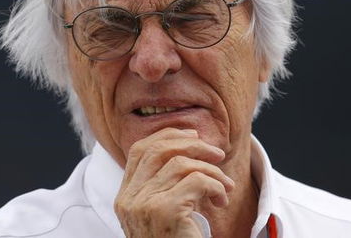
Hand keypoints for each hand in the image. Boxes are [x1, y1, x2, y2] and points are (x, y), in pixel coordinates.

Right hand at [114, 128, 234, 237]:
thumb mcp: (163, 213)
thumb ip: (165, 185)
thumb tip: (190, 142)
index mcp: (125, 197)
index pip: (140, 150)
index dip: (168, 136)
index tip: (193, 136)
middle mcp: (129, 199)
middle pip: (159, 149)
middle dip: (193, 145)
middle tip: (217, 154)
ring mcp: (144, 205)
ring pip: (182, 164)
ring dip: (212, 171)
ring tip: (225, 188)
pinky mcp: (165, 212)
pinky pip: (197, 181)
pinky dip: (216, 186)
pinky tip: (221, 201)